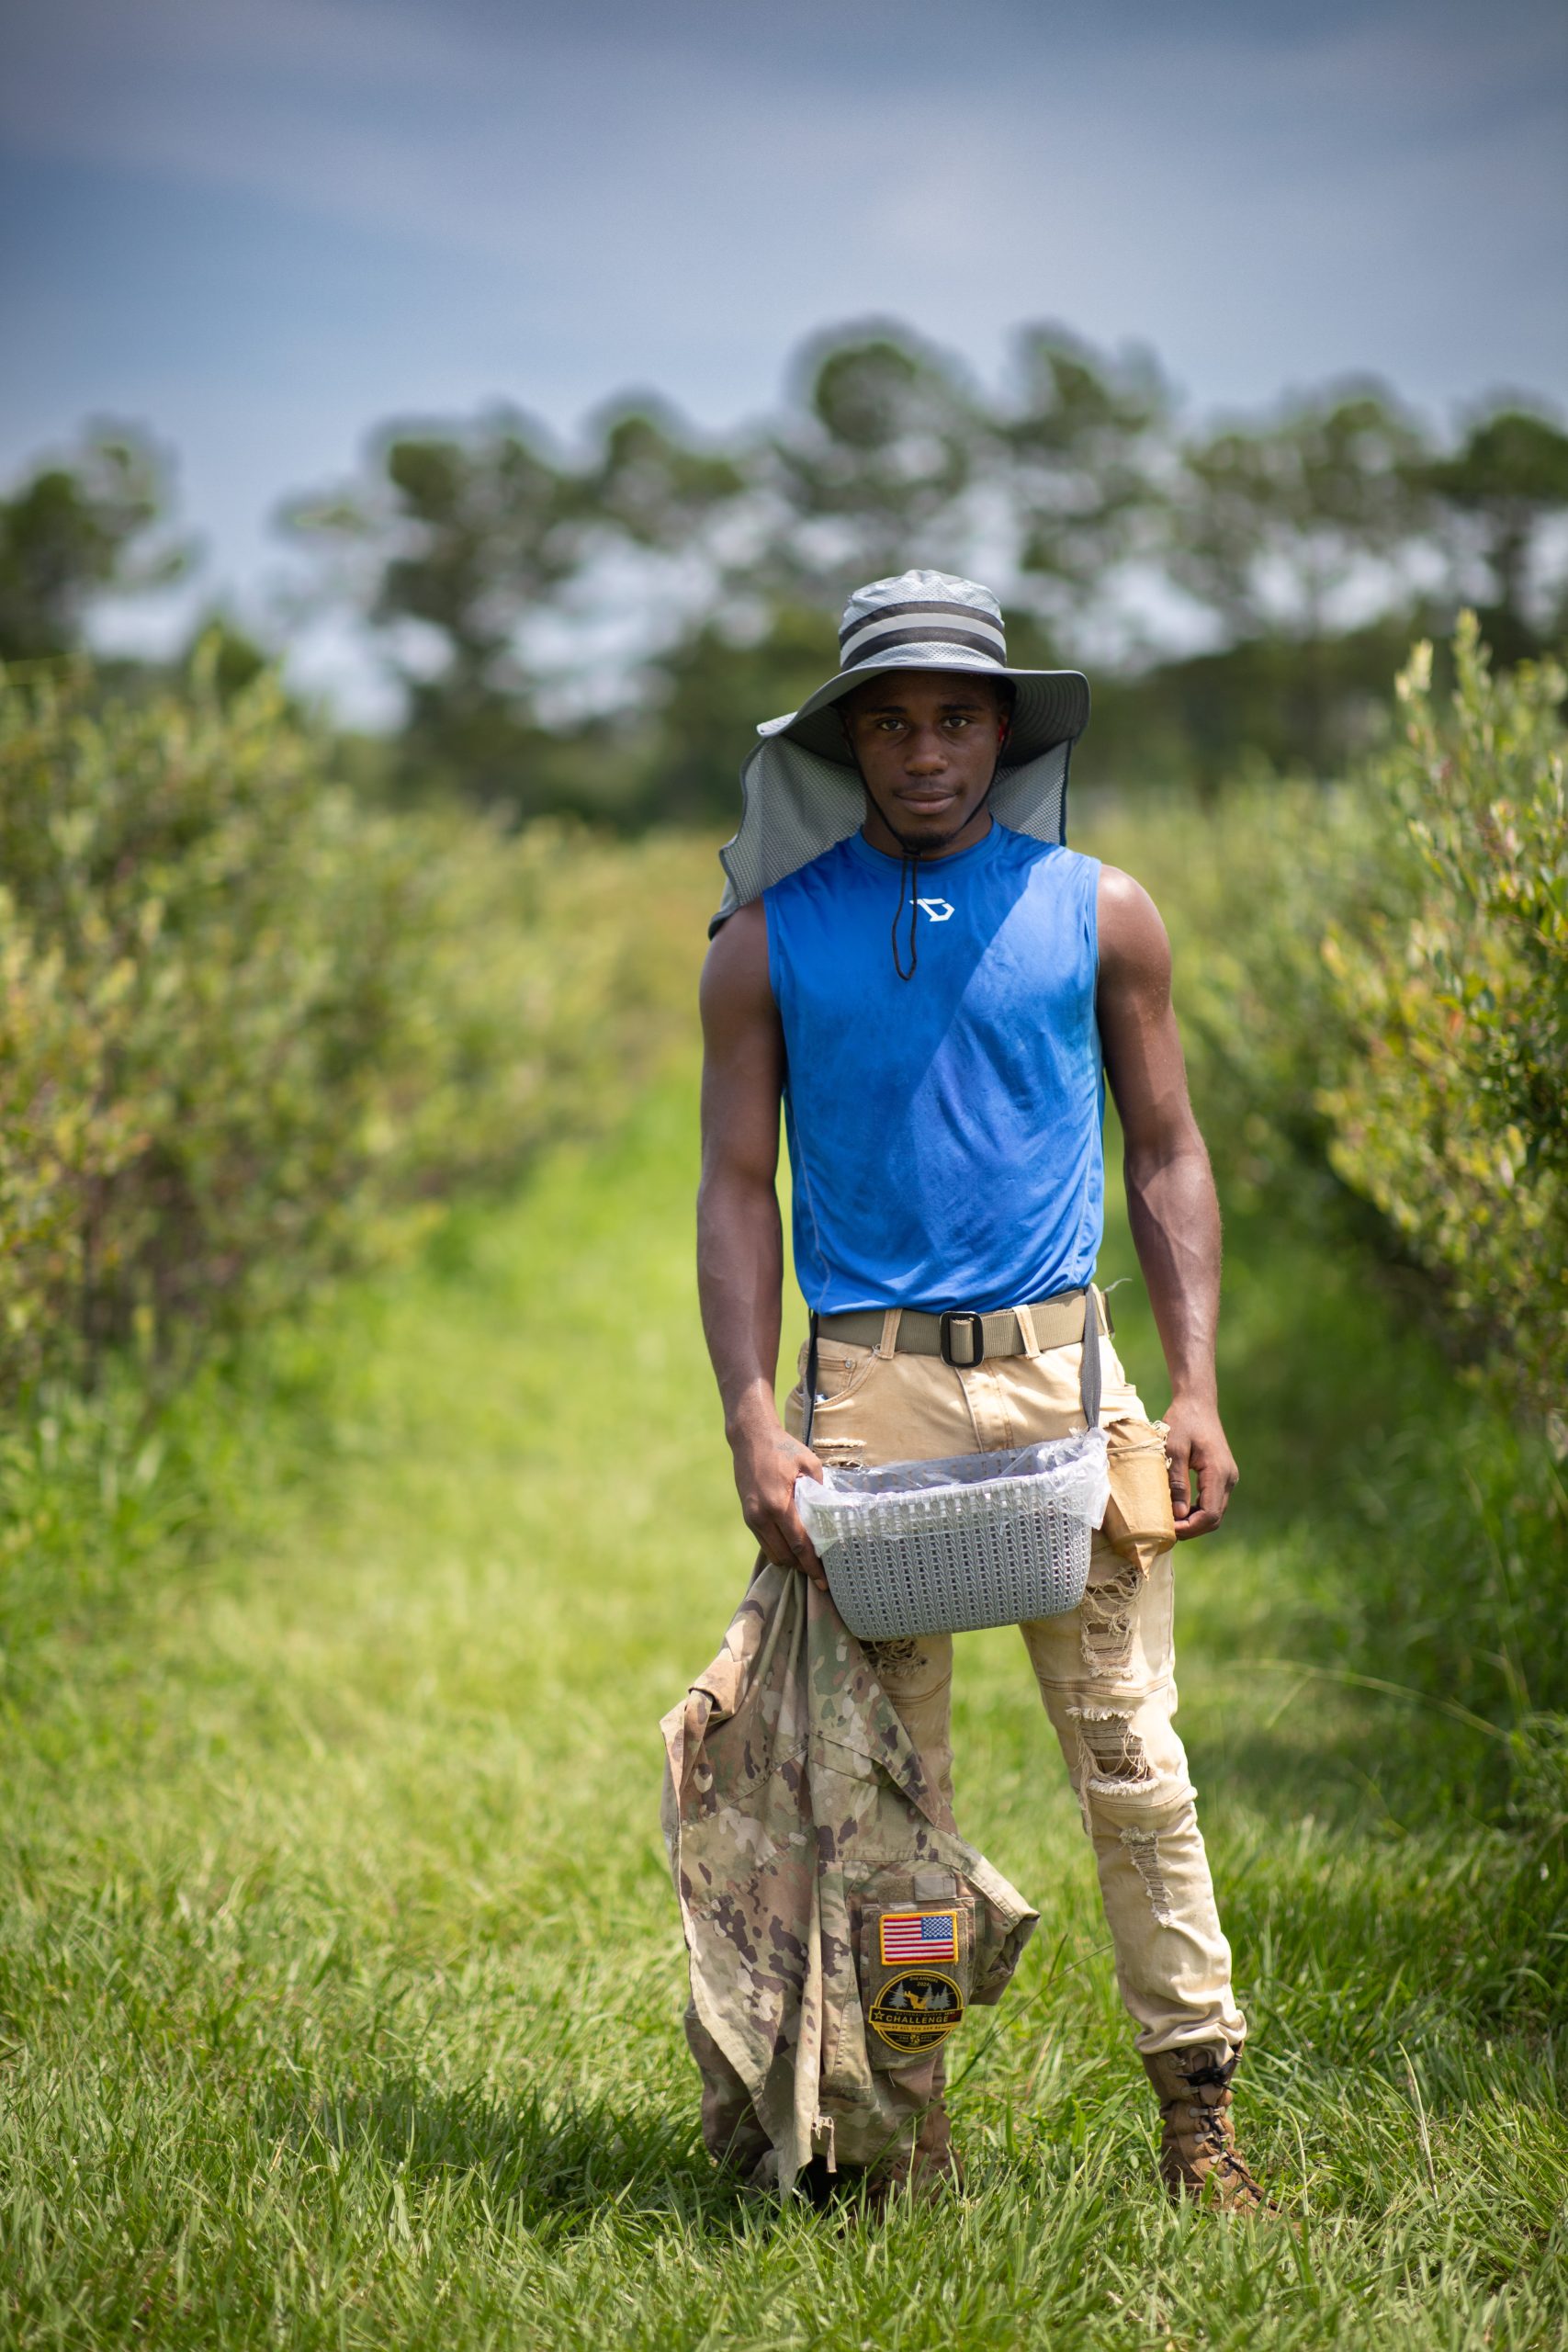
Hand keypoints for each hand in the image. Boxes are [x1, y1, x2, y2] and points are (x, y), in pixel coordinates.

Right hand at [730, 1414, 828, 1587]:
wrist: (749, 1437)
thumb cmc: (782, 1448)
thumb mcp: (809, 1464)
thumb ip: (820, 1490)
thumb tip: (832, 1514)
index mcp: (778, 1504)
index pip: (799, 1544)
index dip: (812, 1565)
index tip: (823, 1580)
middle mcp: (762, 1516)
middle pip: (785, 1555)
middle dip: (802, 1568)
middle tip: (821, 1574)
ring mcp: (752, 1517)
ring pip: (773, 1553)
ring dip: (790, 1560)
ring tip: (808, 1562)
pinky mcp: (748, 1516)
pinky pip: (764, 1542)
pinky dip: (779, 1549)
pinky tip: (793, 1548)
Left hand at [1163, 1397, 1237, 1539]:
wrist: (1197, 1403)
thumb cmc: (1183, 1422)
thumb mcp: (1173, 1450)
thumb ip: (1177, 1482)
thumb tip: (1177, 1514)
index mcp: (1218, 1472)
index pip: (1210, 1514)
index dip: (1190, 1527)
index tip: (1168, 1529)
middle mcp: (1229, 1478)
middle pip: (1215, 1518)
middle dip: (1191, 1528)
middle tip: (1166, 1529)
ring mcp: (1228, 1478)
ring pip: (1215, 1512)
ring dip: (1194, 1521)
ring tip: (1169, 1521)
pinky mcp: (1223, 1476)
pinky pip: (1213, 1501)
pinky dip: (1198, 1510)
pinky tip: (1179, 1509)